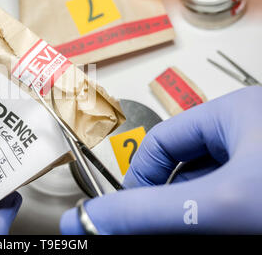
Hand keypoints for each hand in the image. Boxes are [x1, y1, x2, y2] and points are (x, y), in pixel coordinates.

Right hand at [61, 86, 261, 233]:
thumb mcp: (217, 203)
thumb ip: (149, 211)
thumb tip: (91, 218)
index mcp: (236, 111)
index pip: (162, 139)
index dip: (141, 175)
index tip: (134, 209)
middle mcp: (250, 129)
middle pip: (184, 163)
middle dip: (170, 198)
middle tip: (169, 223)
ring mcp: (261, 157)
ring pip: (208, 184)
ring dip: (195, 208)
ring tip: (208, 222)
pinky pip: (229, 193)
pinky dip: (217, 213)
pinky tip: (229, 224)